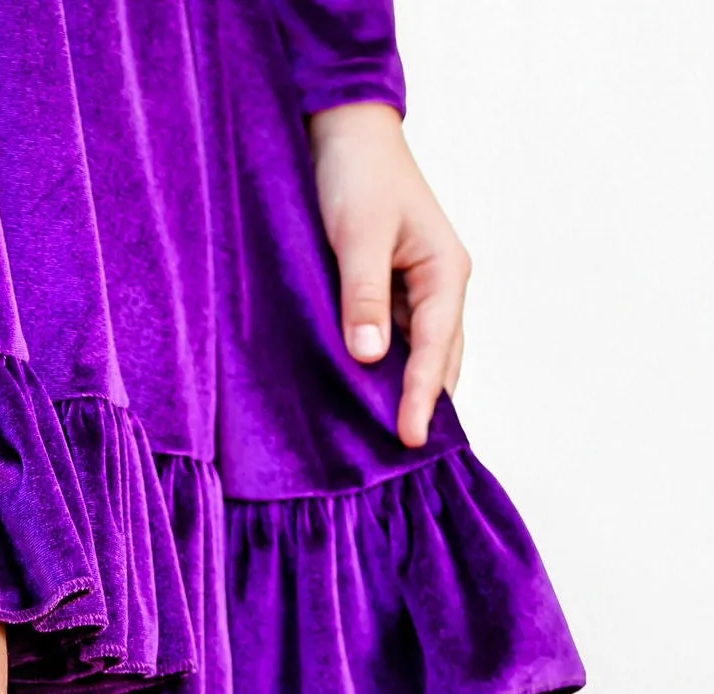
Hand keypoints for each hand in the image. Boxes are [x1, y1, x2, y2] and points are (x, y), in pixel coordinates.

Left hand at [308, 103, 469, 448]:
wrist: (345, 134)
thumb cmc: (356, 177)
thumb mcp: (358, 237)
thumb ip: (363, 296)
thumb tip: (371, 356)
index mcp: (445, 272)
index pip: (436, 350)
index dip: (421, 399)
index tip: (409, 442)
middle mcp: (440, 285)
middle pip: (438, 360)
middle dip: (424, 405)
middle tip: (404, 462)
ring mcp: (418, 289)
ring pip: (419, 354)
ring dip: (404, 392)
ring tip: (384, 442)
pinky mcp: (390, 289)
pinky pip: (394, 341)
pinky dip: (384, 371)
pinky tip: (363, 397)